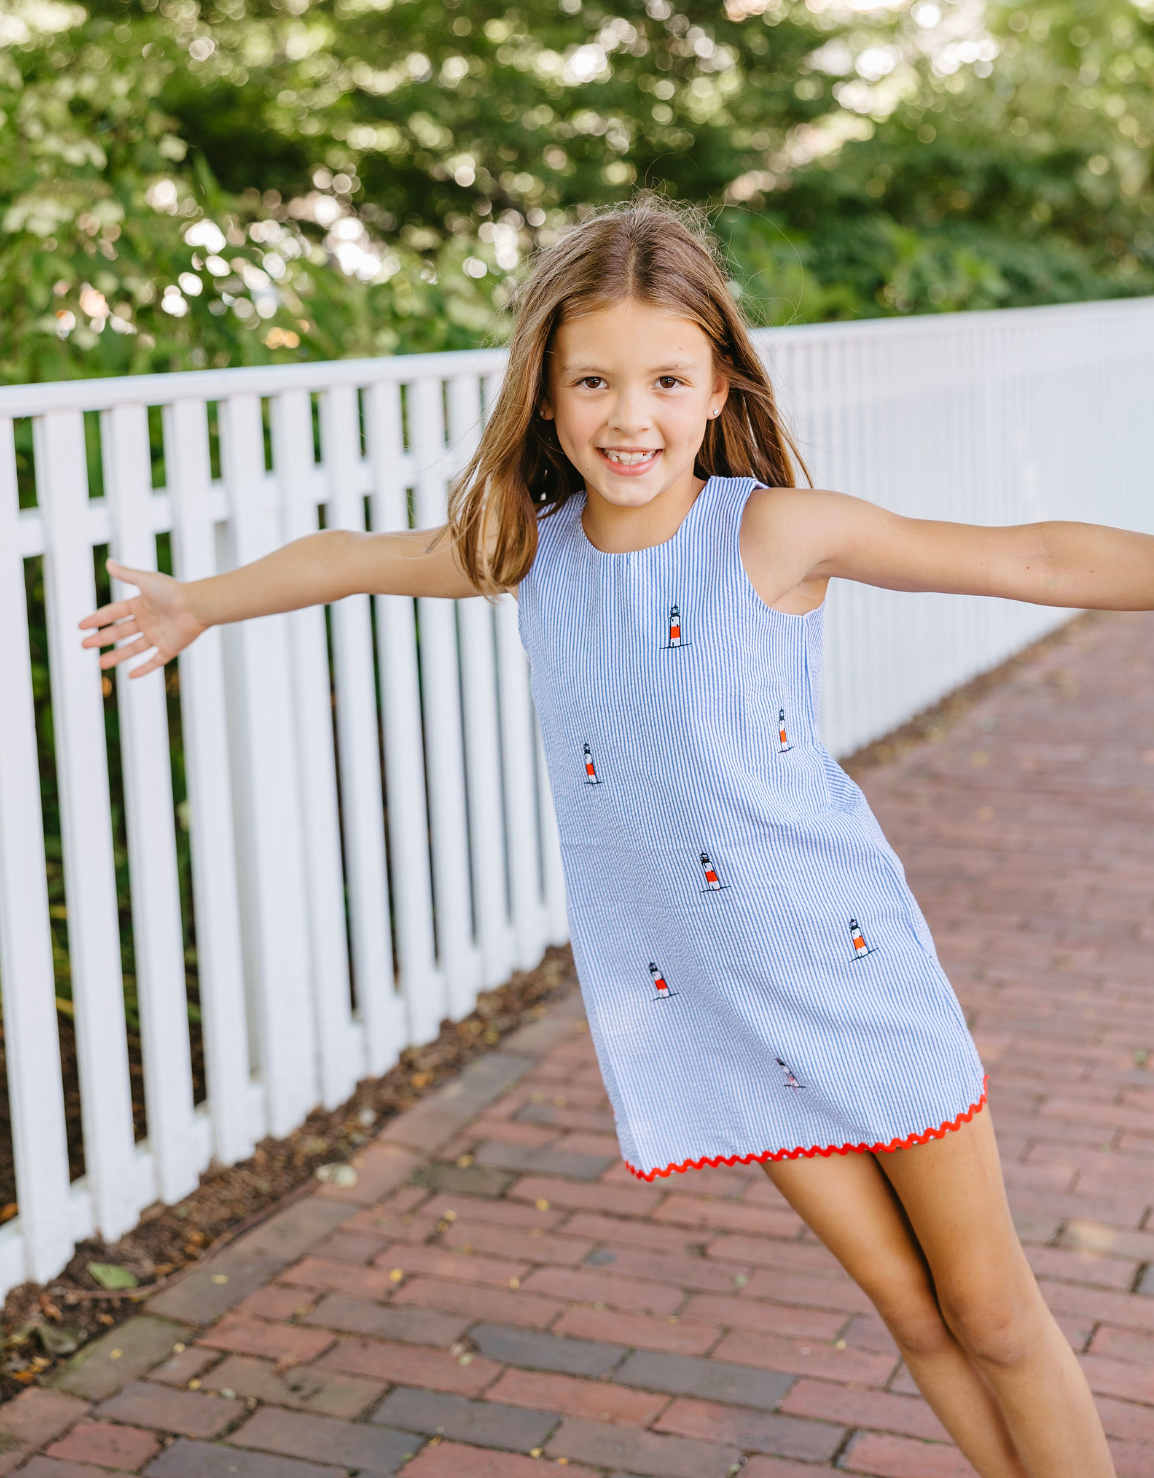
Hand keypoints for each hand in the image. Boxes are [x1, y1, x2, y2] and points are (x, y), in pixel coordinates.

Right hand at [79, 559, 206, 677]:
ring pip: (133, 649)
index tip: (80, 626)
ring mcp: (158, 636)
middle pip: (120, 632)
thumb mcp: (145, 580)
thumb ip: (126, 574)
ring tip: (100, 664)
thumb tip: (108, 562)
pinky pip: (154, 661)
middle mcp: (148, 621)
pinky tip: (130, 676)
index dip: (97, 619)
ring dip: (117, 656)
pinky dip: (143, 669)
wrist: (197, 606)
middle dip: (101, 639)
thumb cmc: (172, 591)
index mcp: (140, 604)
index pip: (113, 613)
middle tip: (84, 645)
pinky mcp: (170, 648)